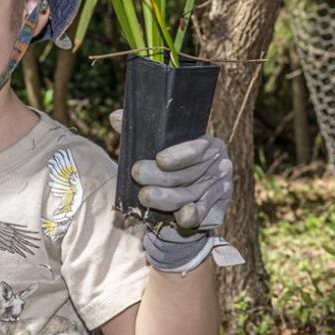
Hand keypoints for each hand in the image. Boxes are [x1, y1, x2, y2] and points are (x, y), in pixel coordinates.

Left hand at [109, 109, 233, 230]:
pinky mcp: (218, 212)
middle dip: (161, 177)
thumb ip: (140, 133)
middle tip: (137, 175)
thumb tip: (114, 117)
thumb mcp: (157, 149)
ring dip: (168, 198)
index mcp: (207, 145)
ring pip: (191, 196)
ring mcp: (220, 190)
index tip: (160, 159)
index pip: (195, 148)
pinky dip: (194, 217)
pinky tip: (182, 217)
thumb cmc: (170, 168)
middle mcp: (218, 166)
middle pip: (187, 174)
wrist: (186, 200)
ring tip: (144, 196)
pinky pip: (206, 216)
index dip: (178, 155)